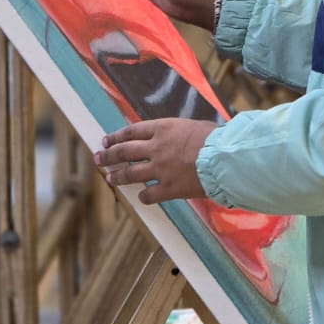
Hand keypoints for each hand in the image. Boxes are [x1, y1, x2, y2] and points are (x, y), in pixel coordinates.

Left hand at [94, 118, 216, 203]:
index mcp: (163, 128)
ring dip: (117, 176)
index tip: (106, 140)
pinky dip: (143, 196)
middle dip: (108, 155)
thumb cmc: (215, 138)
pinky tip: (142, 197)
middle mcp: (157, 148)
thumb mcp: (193, 126)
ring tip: (109, 178)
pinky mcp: (169, 188)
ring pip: (130, 173)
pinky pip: (149, 195)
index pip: (131, 131)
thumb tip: (173, 136)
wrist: (225, 158)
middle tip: (99, 158)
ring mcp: (161, 169)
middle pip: (124, 151)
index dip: (116, 136)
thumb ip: (177, 132)